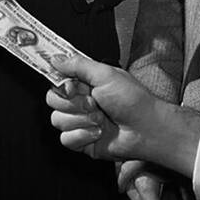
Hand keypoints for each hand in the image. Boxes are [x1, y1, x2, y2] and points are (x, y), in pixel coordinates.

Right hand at [46, 53, 199, 176]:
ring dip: (82, 120)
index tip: (73, 89)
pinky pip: (66, 139)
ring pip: (58, 120)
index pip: (57, 82)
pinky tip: (99, 133)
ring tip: (102, 119)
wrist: (145, 129)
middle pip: (53, 101)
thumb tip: (55, 58)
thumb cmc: (132, 100)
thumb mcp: (106, 75)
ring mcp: (80, 122)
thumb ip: (79, 65)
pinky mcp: (81, 141)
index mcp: (86, 83)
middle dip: (75, 104)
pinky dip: (82, 135)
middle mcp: (80, 101)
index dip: (62, 86)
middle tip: (95, 104)